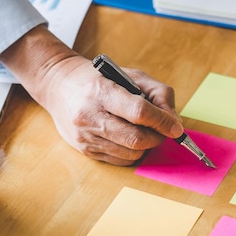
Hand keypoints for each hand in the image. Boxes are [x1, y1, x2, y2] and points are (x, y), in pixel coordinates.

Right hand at [0, 26, 183, 165]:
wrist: (59, 86)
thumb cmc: (100, 78)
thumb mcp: (131, 75)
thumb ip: (158, 94)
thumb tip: (174, 122)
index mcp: (102, 91)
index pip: (139, 112)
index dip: (162, 122)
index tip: (176, 128)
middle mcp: (90, 116)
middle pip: (135, 138)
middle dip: (157, 137)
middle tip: (163, 131)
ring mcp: (85, 136)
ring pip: (130, 153)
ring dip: (146, 146)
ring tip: (146, 132)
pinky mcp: (84, 150)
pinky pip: (120, 160)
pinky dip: (133, 152)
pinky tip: (130, 138)